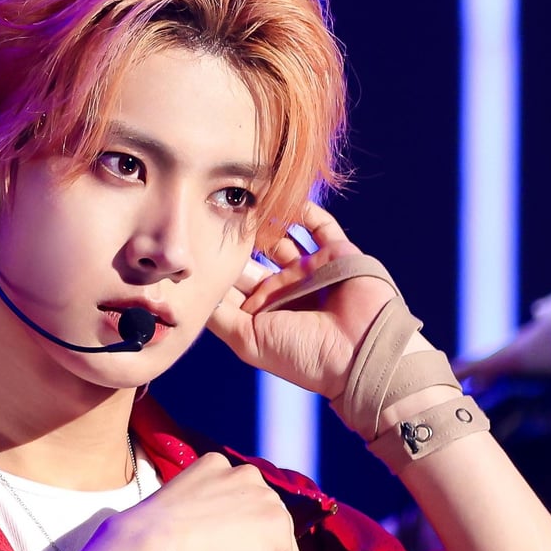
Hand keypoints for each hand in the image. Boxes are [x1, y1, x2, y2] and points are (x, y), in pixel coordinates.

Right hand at [113, 450, 299, 550]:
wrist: (147, 545)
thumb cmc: (149, 540)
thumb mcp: (179, 519)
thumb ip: (209, 523)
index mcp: (217, 466)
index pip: (242, 508)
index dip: (240, 545)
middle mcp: (246, 475)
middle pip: (265, 528)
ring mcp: (265, 498)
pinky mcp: (276, 528)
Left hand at [206, 200, 405, 399]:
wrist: (358, 353)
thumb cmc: (302, 353)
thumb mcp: (248, 340)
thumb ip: (220, 317)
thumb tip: (192, 294)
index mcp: (267, 312)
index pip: (236, 283)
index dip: (219, 266)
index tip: (196, 243)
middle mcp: (288, 290)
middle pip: (256, 257)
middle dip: (239, 240)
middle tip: (217, 214)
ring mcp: (313, 270)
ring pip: (285, 239)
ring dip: (267, 223)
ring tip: (246, 203)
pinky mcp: (336, 254)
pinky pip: (321, 226)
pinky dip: (306, 211)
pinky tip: (286, 197)